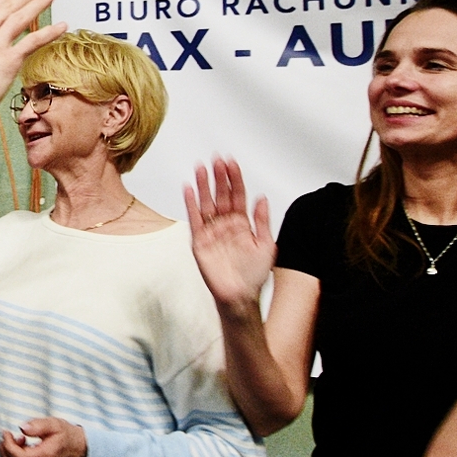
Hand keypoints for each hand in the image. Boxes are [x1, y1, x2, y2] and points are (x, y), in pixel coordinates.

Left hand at [0, 417, 86, 456]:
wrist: (77, 450)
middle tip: (8, 437)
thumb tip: (22, 428)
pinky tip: (22, 451)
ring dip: (10, 456)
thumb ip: (38, 425)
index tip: (6, 433)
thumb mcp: (53, 424)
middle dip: (6, 450)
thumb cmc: (64, 435)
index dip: (8, 446)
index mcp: (48, 456)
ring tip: (18, 442)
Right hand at [183, 157, 274, 311]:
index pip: (237, 195)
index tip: (231, 163)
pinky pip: (195, 220)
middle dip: (218, 177)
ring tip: (200, 168)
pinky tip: (189, 190)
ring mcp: (212, 232)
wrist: (240, 296)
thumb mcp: (267, 246)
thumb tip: (262, 198)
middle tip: (216, 160)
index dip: (234, 179)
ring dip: (203, 185)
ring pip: (206, 203)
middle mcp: (226, 224)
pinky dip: (191, 204)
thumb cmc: (253, 275)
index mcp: (242, 223)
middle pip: (221, 195)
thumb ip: (263, 221)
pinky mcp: (200, 242)